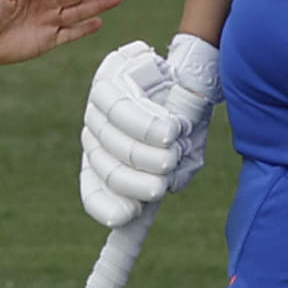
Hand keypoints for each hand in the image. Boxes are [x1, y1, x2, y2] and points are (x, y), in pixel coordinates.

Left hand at [78, 33, 220, 228]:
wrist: (192, 74)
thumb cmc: (186, 120)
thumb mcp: (184, 155)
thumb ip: (174, 176)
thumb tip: (165, 189)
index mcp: (108, 162)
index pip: (94, 192)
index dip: (107, 206)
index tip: (130, 213)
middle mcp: (96, 138)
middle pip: (107, 170)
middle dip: (141, 178)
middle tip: (168, 170)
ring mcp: (97, 110)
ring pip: (114, 142)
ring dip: (150, 150)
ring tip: (175, 143)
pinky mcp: (106, 81)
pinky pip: (121, 110)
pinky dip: (149, 124)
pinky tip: (170, 127)